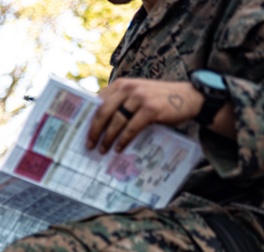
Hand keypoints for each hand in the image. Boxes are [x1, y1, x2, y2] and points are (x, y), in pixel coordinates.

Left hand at [86, 78, 205, 152]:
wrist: (190, 97)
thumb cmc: (158, 100)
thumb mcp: (136, 96)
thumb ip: (119, 104)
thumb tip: (96, 126)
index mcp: (121, 84)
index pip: (97, 102)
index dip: (87, 118)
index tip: (79, 132)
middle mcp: (128, 88)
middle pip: (102, 112)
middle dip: (94, 131)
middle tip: (88, 145)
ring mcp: (140, 98)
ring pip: (115, 121)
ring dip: (107, 138)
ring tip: (102, 150)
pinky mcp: (151, 109)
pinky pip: (131, 128)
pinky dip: (123, 140)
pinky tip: (119, 148)